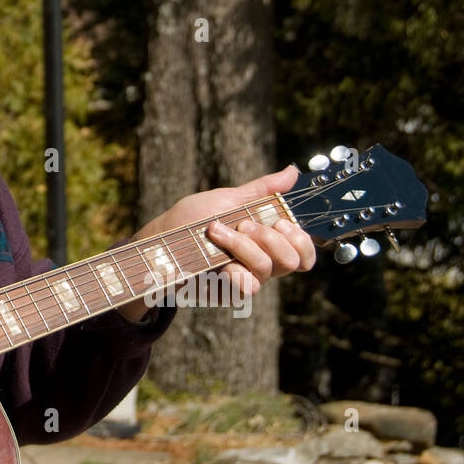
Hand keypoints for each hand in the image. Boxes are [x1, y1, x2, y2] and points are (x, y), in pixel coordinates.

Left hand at [122, 165, 316, 313]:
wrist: (159, 239)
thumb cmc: (192, 219)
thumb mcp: (228, 198)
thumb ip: (262, 189)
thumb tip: (293, 171)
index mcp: (267, 241)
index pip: (304, 252)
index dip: (301, 239)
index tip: (279, 222)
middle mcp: (261, 262)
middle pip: (292, 261)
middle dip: (269, 237)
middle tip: (243, 223)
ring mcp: (245, 278)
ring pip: (267, 268)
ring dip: (241, 244)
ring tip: (214, 232)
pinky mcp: (227, 293)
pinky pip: (247, 286)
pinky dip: (235, 269)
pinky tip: (218, 260)